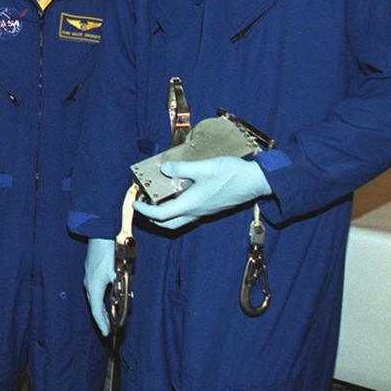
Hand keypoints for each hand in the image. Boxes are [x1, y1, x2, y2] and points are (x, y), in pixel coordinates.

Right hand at [84, 238, 116, 336]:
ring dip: (102, 310)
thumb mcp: (117, 272)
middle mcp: (89, 285)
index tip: (106, 334)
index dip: (102, 324)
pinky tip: (107, 301)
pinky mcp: (91, 274)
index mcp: (94, 287)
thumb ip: (121, 287)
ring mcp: (89, 279)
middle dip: (102, 320)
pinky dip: (101, 301)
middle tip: (108, 331)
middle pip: (95, 307)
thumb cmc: (108, 253)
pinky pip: (95, 292)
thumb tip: (126, 299)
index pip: (97, 311)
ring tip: (108, 320)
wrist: (99, 235)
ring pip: (95, 300)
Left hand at [133, 157, 269, 228]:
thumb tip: (164, 169)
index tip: (134, 204)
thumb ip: (182, 168)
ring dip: (164, 214)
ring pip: (178, 221)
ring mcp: (204, 212)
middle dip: (152, 217)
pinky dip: (176, 209)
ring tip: (157, 198)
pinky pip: (188, 214)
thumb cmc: (231, 174)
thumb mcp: (204, 167)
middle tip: (143, 204)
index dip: (144, 211)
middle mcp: (196, 212)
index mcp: (191, 205)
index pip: (160, 215)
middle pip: (167, 224)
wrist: (256, 181)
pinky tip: (177, 193)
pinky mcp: (210, 208)